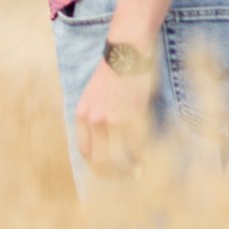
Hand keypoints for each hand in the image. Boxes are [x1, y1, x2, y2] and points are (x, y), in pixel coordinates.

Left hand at [75, 58, 154, 177]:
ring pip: (118, 159)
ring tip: (138, 172)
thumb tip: (103, 141)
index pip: (84, 151)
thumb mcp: (93, 95)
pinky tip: (147, 160)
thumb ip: (95, 117)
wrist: (126, 51)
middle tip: (126, 177)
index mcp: (82, 114)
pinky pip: (137, 146)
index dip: (97, 165)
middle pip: (99, 161)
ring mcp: (112, 119)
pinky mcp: (132, 116)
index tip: (110, 171)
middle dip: (113, 174)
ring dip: (129, 170)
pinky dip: (143, 157)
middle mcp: (93, 119)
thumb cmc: (113, 72)